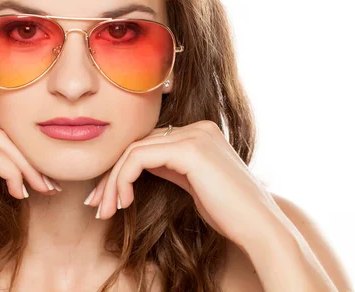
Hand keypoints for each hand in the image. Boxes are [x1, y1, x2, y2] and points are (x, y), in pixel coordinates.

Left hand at [84, 120, 282, 246]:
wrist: (259, 228)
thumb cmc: (229, 214)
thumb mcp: (192, 184)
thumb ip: (168, 167)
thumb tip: (135, 165)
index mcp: (199, 132)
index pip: (148, 144)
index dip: (121, 170)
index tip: (106, 198)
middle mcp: (197, 127)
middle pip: (137, 145)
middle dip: (111, 177)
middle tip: (96, 205)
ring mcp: (194, 134)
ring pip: (132, 150)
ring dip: (112, 182)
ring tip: (104, 210)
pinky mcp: (188, 149)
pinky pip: (138, 158)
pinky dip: (122, 180)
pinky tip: (122, 203)